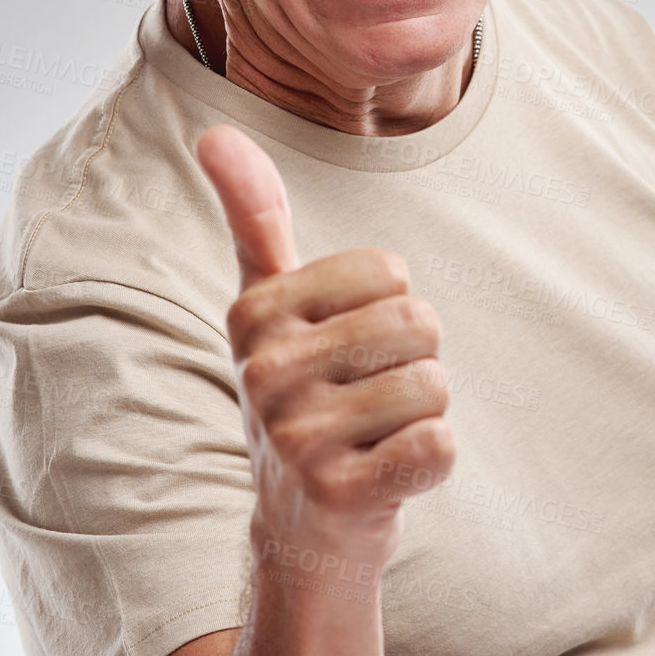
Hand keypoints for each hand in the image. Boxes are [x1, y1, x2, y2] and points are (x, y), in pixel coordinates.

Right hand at [196, 123, 455, 570]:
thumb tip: (214, 129)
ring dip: (422, 414)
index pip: (389, 271)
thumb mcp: (268, 306)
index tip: (343, 350)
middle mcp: (264, 371)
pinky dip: (432, 460)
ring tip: (372, 438)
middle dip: (412, 361)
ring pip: (434, 384)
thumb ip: (253, 214)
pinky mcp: (339, 495)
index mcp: (253, 313)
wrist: (302, 527)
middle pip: (419, 322)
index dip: (386, 310)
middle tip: (364, 399)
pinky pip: (440, 444)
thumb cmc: (300, 396)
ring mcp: (297, 438)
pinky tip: (385, 476)